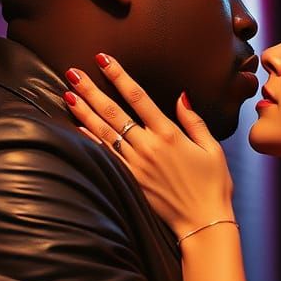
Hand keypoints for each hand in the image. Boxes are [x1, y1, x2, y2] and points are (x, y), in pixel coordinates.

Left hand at [63, 54, 234, 238]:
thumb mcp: (212, 148)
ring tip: (67, 94)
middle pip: (113, 112)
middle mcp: (148, 147)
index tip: (103, 59)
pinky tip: (78, 127)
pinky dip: (91, 140)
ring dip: (84, 112)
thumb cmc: (213, 185)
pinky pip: (106, 156)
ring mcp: (136, 164)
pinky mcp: (131, 180)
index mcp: (169, 134)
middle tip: (72, 71)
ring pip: (104, 132)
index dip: (118, 76)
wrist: (203, 221)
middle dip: (91, 90)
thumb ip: (194, 121)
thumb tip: (181, 96)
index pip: (137, 97)